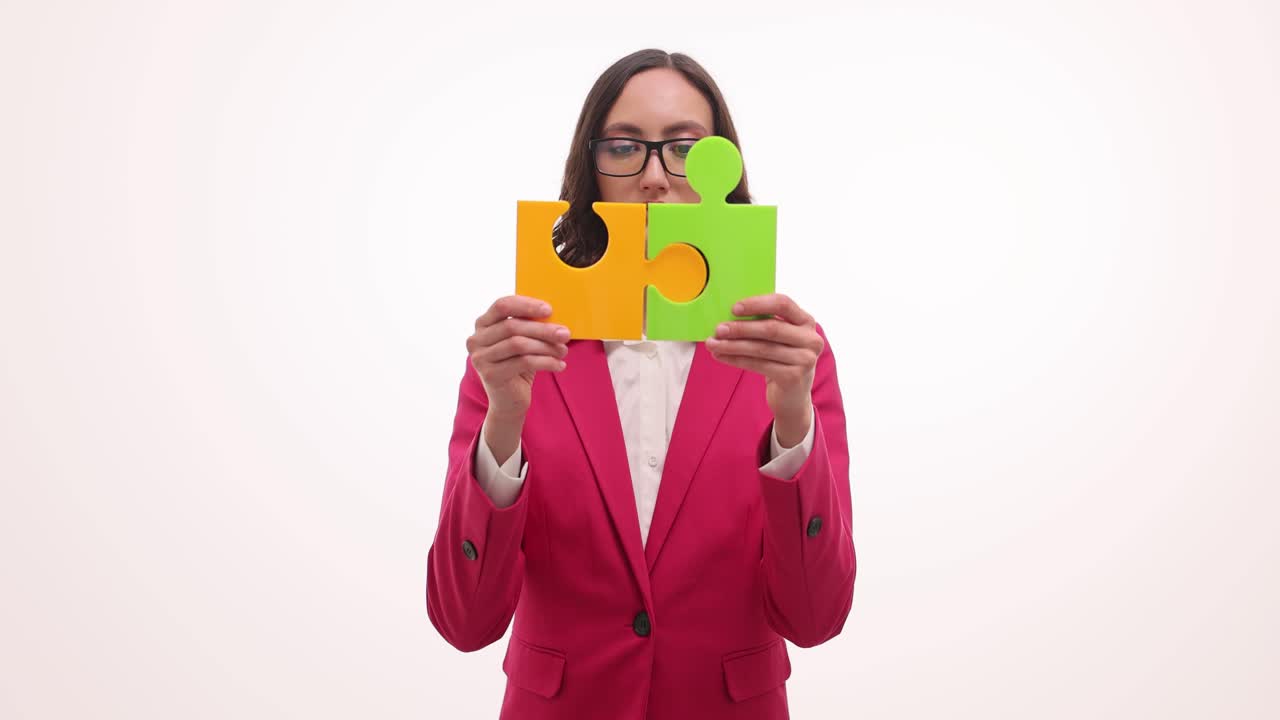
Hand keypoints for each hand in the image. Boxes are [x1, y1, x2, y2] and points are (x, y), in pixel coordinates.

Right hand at [466, 295, 568, 421]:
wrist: (508, 402)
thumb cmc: (518, 366)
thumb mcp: (522, 341)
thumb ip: (529, 326)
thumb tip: (554, 316)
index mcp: (482, 324)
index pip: (502, 305)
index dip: (526, 305)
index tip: (549, 310)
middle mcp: (476, 339)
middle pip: (513, 326)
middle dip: (543, 329)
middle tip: (565, 334)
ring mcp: (480, 358)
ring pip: (519, 344)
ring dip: (546, 347)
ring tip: (563, 351)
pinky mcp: (490, 375)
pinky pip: (524, 362)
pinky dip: (546, 362)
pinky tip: (560, 365)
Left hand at [704, 293, 823, 446]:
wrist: (793, 396)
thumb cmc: (781, 359)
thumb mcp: (780, 338)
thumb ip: (764, 323)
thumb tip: (728, 315)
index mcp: (806, 321)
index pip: (783, 304)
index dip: (757, 304)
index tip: (734, 308)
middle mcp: (811, 339)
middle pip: (771, 328)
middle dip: (740, 328)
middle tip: (718, 329)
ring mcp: (805, 360)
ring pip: (761, 348)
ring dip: (733, 345)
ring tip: (713, 343)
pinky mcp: (793, 377)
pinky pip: (758, 365)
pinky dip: (736, 360)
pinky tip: (721, 356)